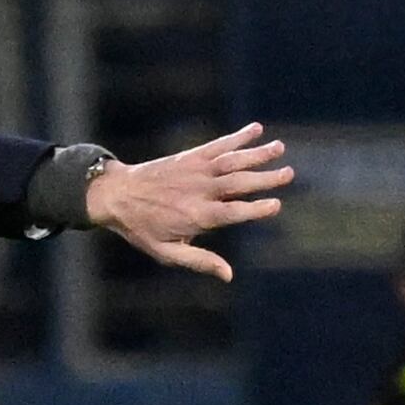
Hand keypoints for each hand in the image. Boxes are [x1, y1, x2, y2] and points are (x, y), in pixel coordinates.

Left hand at [81, 125, 292, 281]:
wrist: (116, 195)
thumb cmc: (142, 229)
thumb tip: (229, 275)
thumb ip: (200, 262)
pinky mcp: (190, 157)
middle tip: (289, 173)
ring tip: (280, 147)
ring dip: (257, 154)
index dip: (255, 208)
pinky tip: (256, 129)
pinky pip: (218, 145)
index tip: (276, 204)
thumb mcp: (167, 253)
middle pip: (238, 183)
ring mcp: (196, 171)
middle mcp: (200, 191)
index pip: (233, 212)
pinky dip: (237, 137)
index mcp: (197, 216)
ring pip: (232, 161)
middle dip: (265, 178)